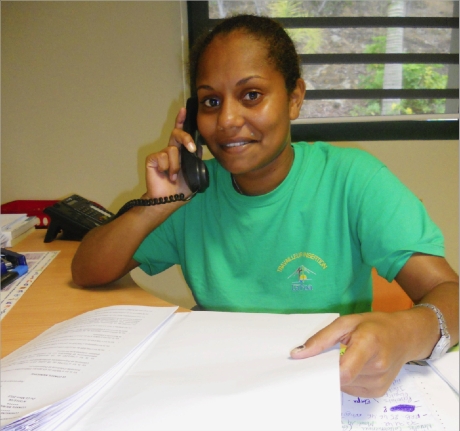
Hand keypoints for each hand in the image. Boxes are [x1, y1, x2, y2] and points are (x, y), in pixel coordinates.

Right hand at [145, 107, 197, 198]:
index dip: (181, 121)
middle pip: (177, 134)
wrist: (169, 199)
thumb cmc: (181, 188)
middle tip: (190, 149)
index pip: (181, 134)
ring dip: (176, 166)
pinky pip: (162, 157)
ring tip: (173, 176)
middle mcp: (170, 151)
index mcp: (180, 152)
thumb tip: (198, 148)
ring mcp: (161, 154)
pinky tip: (166, 175)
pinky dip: (167, 168)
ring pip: (172, 150)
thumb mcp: (194, 172)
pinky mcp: (152, 159)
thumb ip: (195, 159)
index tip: (184, 110)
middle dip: (185, 138)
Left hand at [290, 311, 417, 396]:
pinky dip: (347, 378)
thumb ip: (321, 338)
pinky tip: (354, 365)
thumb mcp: (346, 321)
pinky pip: (351, 389)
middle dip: (328, 367)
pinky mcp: (379, 392)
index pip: (342, 371)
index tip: (310, 362)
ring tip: (347, 356)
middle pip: (340, 378)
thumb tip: (297, 353)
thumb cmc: (375, 325)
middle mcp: (377, 368)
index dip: (322, 369)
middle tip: (328, 354)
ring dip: (338, 373)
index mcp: (369, 345)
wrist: (405, 336)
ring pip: (343, 385)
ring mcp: (379, 383)